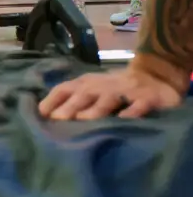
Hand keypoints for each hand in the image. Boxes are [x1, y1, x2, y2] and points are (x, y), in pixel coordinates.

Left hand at [39, 66, 184, 120]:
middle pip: (84, 93)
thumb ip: (73, 100)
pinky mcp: (148, 98)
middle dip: (70, 106)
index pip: (65, 88)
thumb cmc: (115, 89)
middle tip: (58, 120)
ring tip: (84, 120)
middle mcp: (103, 85)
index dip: (52, 100)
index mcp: (87, 83)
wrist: (156, 76)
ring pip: (109, 98)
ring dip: (96, 108)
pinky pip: (139, 105)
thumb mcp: (93, 90)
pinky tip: (124, 120)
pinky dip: (132, 112)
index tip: (40, 114)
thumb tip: (45, 117)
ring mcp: (126, 90)